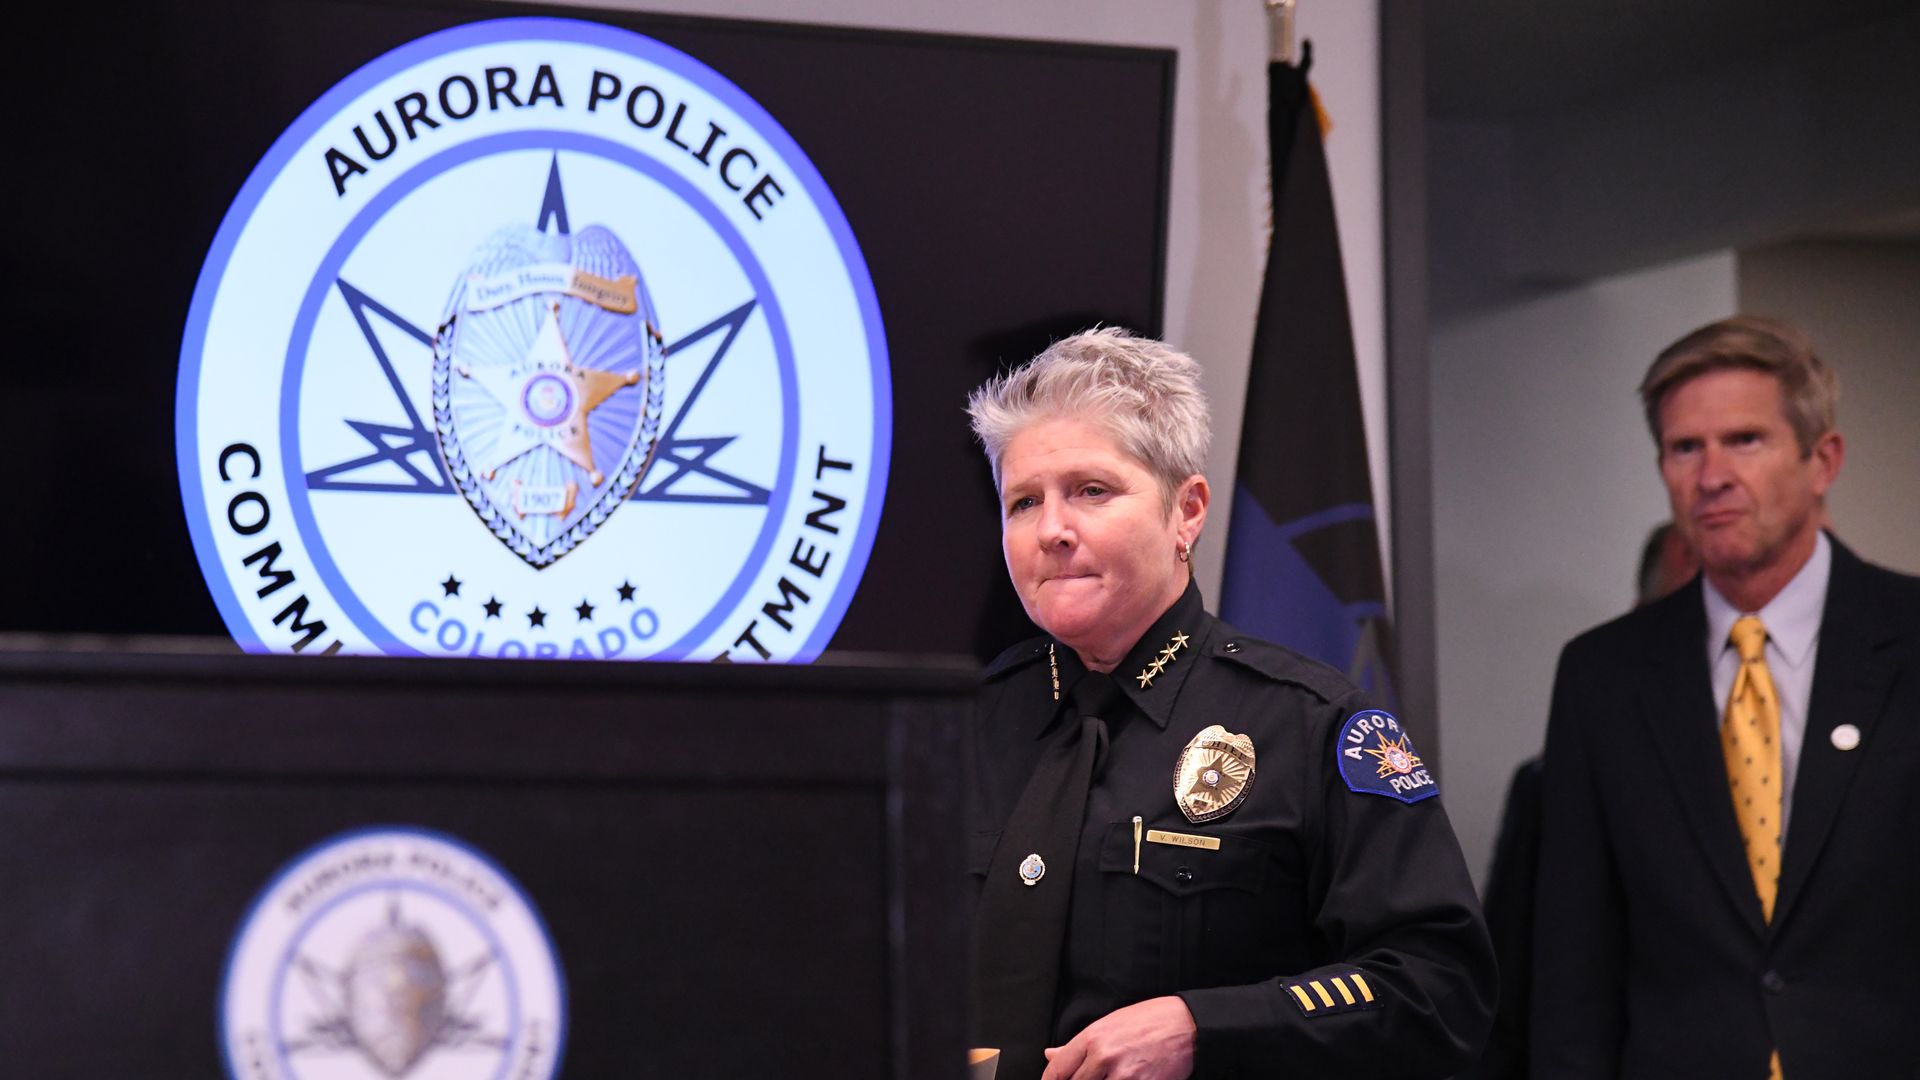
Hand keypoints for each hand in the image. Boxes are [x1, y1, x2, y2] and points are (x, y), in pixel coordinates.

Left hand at [1040, 996, 1195, 1079]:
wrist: (1187, 1026)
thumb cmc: (1149, 1021)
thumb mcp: (1109, 1024)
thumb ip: (1078, 1045)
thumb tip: (1050, 1055)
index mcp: (1093, 1038)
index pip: (1058, 1070)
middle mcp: (1104, 1057)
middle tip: (1086, 1078)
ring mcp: (1123, 1076)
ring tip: (1105, 1077)